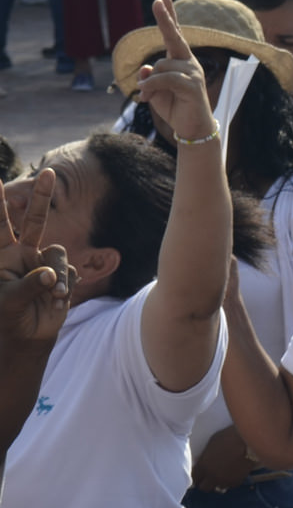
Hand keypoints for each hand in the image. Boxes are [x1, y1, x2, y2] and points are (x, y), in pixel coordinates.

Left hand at [0, 169, 75, 349]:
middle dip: (43, 197)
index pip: (0, 226)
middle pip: (36, 220)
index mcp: (2, 256)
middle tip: (49, 172)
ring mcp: (43, 264)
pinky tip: (58, 302)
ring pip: (58, 253)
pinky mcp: (61, 276)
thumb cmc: (8, 317)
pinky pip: (70, 272)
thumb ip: (29, 286)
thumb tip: (51, 275)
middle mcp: (24, 254)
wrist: (27, 335)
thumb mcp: (9, 302)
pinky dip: (65, 288)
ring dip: (58, 275)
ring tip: (54, 296)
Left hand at [136, 0, 218, 144]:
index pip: (174, 33)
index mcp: (180, 60)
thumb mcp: (154, 90)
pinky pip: (164, 78)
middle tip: (156, 0)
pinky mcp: (193, 85)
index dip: (169, 14)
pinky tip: (147, 97)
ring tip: (147, 96)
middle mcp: (189, 62)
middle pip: (174, 36)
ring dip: (149, 82)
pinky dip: (151, 87)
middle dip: (165, 18)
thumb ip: (148, 77)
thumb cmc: (175, 107)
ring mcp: (193, 73)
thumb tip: (145, 68)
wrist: (193, 129)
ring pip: (161, 65)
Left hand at [192, 425, 258, 492]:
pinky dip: (229, 482)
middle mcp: (212, 476)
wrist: (248, 442)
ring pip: (217, 488)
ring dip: (218, 483)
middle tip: (208, 477)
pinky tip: (232, 474)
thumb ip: (206, 456)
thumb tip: (204, 460)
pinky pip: (230, 485)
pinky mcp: (236, 482)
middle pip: (204, 487)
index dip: (196, 476)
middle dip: (205, 482)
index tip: (199, 473)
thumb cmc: (229, 438)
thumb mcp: (211, 444)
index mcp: (203, 466)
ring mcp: (225, 481)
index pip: (194, 477)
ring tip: (221, 476)